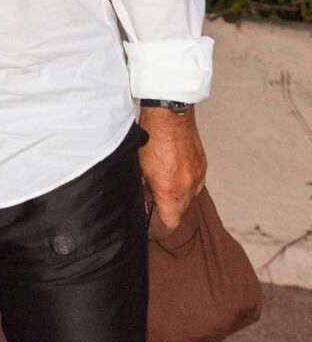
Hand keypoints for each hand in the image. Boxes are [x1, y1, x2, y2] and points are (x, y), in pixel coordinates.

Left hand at [138, 106, 206, 230]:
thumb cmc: (150, 138)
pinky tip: (173, 175)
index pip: (170, 224)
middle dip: (167, 210)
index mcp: (171, 191)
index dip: (159, 228)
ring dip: (177, 197)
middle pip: (180, 212)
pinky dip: (185, 184)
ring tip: (162, 186)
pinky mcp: (203, 165)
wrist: (170, 113)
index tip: (151, 225)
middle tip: (152, 201)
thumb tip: (142, 202)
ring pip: (189, 198)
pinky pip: (195, 184)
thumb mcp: (138, 169)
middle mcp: (189, 187)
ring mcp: (199, 176)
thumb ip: (142, 190)